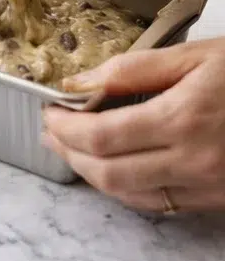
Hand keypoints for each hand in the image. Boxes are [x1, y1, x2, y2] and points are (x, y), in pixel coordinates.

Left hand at [41, 38, 224, 211]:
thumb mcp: (200, 55)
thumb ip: (135, 69)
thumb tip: (78, 83)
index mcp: (183, 118)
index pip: (102, 135)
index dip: (66, 128)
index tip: (50, 114)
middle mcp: (190, 161)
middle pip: (107, 171)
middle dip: (70, 153)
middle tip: (52, 134)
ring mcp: (202, 186)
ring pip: (127, 194)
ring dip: (92, 175)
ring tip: (74, 151)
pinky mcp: (212, 200)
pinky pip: (156, 204)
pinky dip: (125, 189)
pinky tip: (113, 170)